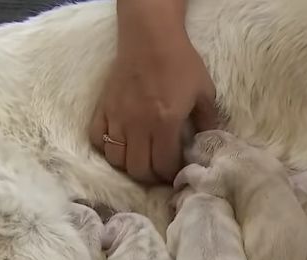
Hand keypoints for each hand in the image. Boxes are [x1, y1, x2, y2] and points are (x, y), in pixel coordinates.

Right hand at [90, 8, 215, 183]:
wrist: (151, 37)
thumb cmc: (181, 63)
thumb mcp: (205, 92)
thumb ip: (208, 121)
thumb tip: (209, 143)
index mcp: (165, 123)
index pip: (164, 165)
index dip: (172, 175)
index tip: (179, 171)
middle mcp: (138, 125)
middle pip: (138, 170)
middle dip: (153, 176)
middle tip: (161, 170)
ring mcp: (117, 117)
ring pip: (116, 159)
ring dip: (130, 165)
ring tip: (143, 159)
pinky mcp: (103, 108)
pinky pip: (97, 139)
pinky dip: (108, 148)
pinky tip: (122, 144)